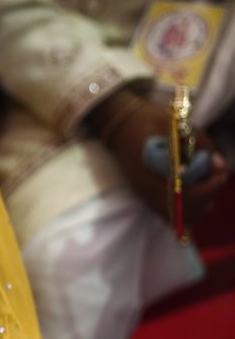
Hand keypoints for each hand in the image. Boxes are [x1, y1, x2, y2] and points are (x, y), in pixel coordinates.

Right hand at [92, 89, 227, 223]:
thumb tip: (217, 162)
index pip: (189, 188)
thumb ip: (200, 142)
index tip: (217, 163)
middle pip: (187, 207)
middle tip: (216, 175)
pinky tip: (192, 196)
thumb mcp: (177, 124)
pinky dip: (186, 212)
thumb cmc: (148, 121)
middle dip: (209, 192)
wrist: (120, 127)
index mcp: (155, 165)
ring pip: (181, 216)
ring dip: (200, 205)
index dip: (211, 180)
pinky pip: (170, 217)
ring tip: (205, 185)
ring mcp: (146, 193)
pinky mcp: (146, 197)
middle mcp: (149, 185)